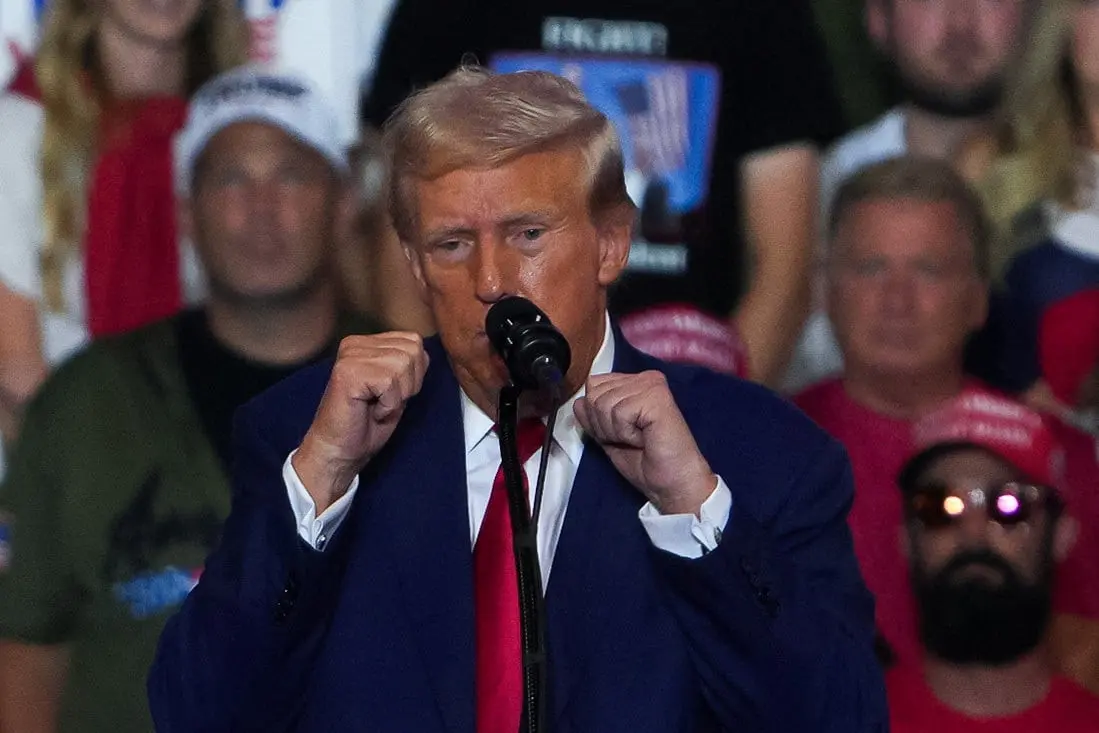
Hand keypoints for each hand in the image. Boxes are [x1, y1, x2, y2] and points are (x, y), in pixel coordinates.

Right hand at [292, 332, 428, 512]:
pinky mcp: (347, 372)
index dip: (415, 374)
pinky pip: (390, 382)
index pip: (414, 341)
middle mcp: (355, 343)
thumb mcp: (398, 388)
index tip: (391, 394)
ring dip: (398, 395)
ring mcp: (350, 355)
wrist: (339, 452)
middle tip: (385, 402)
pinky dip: (388, 404)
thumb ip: (409, 365)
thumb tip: (424, 353)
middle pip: (413, 350)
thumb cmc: (367, 425)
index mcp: (367, 343)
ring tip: (377, 406)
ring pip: (403, 364)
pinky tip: (371, 411)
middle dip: (409, 384)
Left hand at [574, 371, 715, 515]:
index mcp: (635, 383)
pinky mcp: (657, 396)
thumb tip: (579, 402)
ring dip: (615, 431)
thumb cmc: (646, 463)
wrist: (671, 485)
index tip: (621, 434)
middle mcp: (645, 378)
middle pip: (594, 393)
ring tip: (638, 439)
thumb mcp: (609, 437)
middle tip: (630, 438)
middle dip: (603, 424)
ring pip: (603, 403)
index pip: (593, 385)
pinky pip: (619, 412)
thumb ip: (593, 416)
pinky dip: (625, 433)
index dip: (596, 417)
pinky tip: (644, 439)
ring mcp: (651, 385)